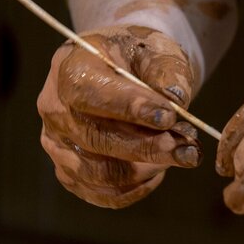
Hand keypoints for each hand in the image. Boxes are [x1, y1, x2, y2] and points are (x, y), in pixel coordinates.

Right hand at [38, 25, 201, 208]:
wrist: (117, 71)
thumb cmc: (134, 58)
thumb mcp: (154, 48)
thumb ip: (166, 69)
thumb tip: (176, 100)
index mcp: (68, 69)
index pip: (90, 94)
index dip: (129, 108)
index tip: (169, 117)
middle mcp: (55, 110)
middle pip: (97, 139)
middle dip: (149, 148)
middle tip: (188, 150)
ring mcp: (58, 146)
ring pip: (101, 173)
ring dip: (146, 169)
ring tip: (178, 154)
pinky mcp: (70, 174)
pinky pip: (104, 195)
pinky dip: (137, 188)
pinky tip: (159, 170)